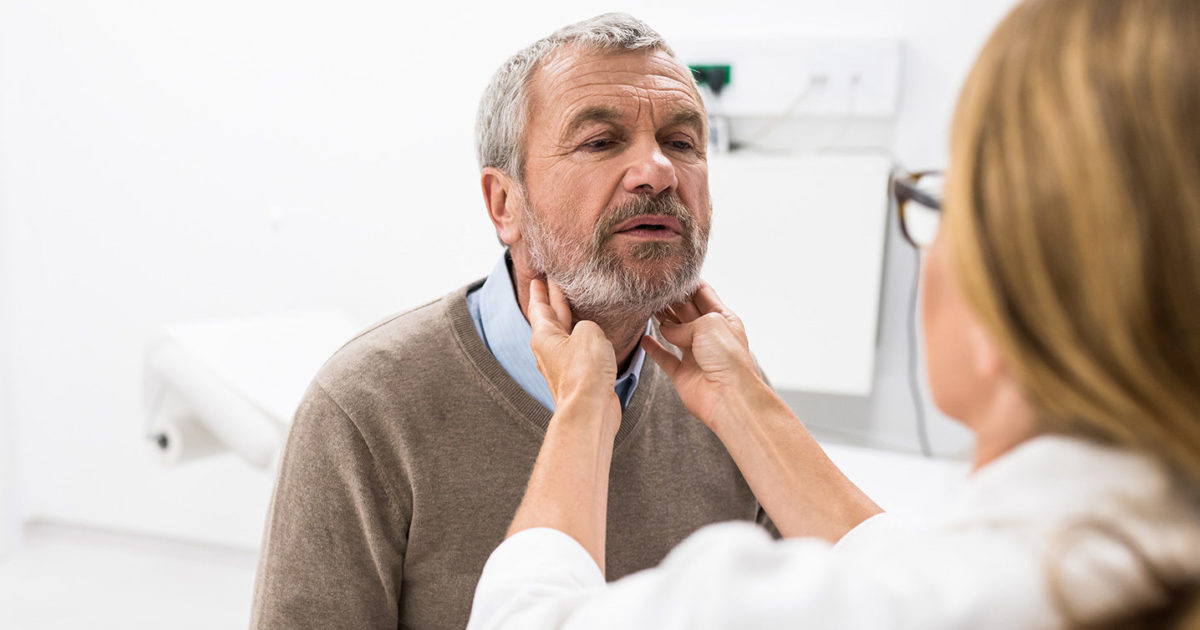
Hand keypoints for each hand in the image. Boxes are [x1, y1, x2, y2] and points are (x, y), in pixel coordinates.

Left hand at [528, 278, 618, 412]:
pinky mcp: (577, 376)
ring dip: (569, 317)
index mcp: (544, 336)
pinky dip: (582, 335)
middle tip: (555, 281)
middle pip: (550, 317)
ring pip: (564, 333)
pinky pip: (577, 348)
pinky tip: (592, 332)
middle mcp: (549, 349)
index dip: (540, 291)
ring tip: (576, 302)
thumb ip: (587, 323)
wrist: (590, 409)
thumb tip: (589, 332)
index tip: (537, 278)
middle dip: (553, 299)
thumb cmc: (585, 371)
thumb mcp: (588, 332)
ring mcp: (562, 364)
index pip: (539, 306)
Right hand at [641, 281, 766, 428]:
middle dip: (671, 300)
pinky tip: (644, 339)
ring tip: (646, 307)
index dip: (687, 284)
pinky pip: (665, 358)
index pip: (703, 295)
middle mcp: (709, 336)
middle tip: (652, 288)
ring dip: (662, 320)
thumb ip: (684, 322)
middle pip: (686, 312)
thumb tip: (667, 330)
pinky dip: (654, 349)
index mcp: (723, 320)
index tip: (670, 274)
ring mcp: (696, 355)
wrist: (728, 397)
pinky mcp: (683, 374)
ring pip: (674, 333)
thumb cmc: (727, 359)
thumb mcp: (709, 324)